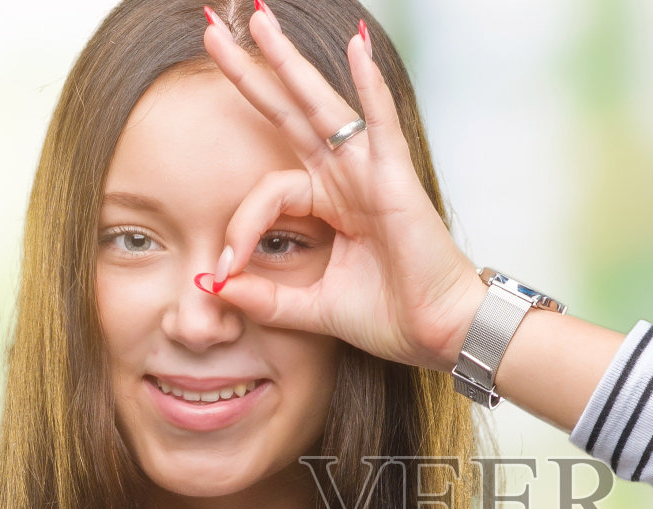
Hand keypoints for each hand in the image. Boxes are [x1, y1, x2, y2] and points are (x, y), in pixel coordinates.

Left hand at [199, 6, 484, 372]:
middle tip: (213, 32)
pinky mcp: (397, 178)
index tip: (223, 268)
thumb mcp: (313, 308)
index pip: (267, 192)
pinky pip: (380, 123)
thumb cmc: (392, 318)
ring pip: (323, 107)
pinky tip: (355, 48)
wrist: (439, 334)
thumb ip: (265, 298)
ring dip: (291, 62)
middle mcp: (348, 179)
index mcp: (329, 204)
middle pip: (289, 114)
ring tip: (259, 20)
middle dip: (251, 73)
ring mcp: (372, 173)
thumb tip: (213, 285)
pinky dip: (370, 86)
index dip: (238, 225)